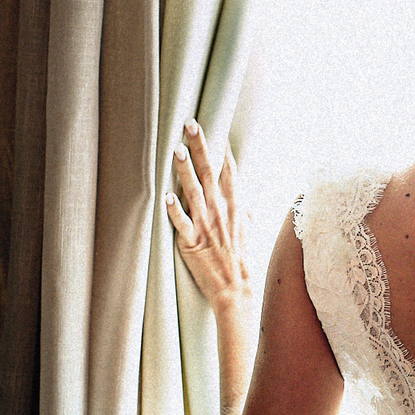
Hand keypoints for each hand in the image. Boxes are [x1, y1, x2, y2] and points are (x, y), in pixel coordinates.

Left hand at [165, 119, 249, 315]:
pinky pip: (181, 223)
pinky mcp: (191, 242)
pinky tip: (166, 195)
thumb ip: (244, 211)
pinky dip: (174, 209)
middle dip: (200, 148)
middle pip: (210, 173)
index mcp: (235, 207)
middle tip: (191, 125)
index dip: (223, 151)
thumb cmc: (242, 260)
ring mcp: (206, 225)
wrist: (236, 289)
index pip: (230, 173)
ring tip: (177, 150)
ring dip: (185, 171)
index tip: (217, 130)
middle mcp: (220, 212)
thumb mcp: (248, 230)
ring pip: (194, 192)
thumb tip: (245, 201)